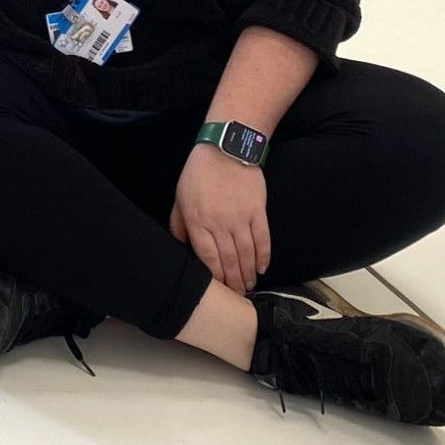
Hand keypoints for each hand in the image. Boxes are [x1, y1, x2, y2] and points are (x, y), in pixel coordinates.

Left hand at [169, 144, 270, 294]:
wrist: (225, 149)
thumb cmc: (198, 175)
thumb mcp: (180, 199)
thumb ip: (179, 226)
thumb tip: (183, 249)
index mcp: (198, 221)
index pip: (208, 257)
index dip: (215, 276)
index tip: (220, 288)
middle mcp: (220, 223)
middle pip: (229, 260)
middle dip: (234, 281)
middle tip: (239, 294)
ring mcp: (241, 217)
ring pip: (247, 253)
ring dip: (249, 273)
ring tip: (250, 286)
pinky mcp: (258, 210)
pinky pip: (263, 238)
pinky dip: (264, 256)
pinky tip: (262, 268)